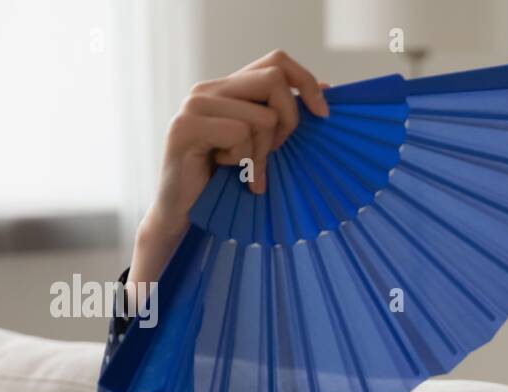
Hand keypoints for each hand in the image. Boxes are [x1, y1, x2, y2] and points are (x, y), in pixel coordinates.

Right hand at [131, 49, 330, 290]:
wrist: (182, 213)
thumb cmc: (225, 183)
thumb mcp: (263, 146)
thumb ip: (284, 115)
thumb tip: (326, 85)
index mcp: (228, 89)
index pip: (276, 61)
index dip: (305, 81)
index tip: (323, 115)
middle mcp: (209, 89)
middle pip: (273, 80)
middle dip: (289, 121)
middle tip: (276, 153)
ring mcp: (195, 105)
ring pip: (261, 115)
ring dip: (262, 153)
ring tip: (246, 172)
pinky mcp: (186, 127)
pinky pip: (239, 133)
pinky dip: (243, 160)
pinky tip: (226, 171)